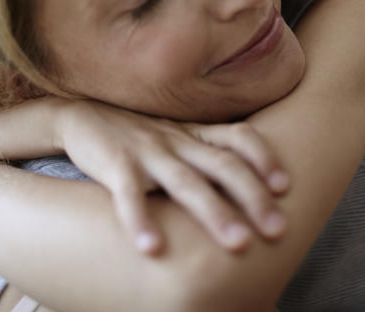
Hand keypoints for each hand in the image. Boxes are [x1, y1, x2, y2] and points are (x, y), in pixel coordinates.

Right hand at [60, 100, 289, 254]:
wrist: (80, 116)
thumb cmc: (137, 136)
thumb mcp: (176, 138)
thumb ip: (207, 155)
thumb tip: (249, 191)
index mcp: (194, 134)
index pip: (239, 137)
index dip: (264, 157)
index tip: (285, 186)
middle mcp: (177, 141)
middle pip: (223, 166)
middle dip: (254, 198)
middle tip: (277, 230)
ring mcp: (147, 151)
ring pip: (187, 182)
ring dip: (215, 213)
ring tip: (238, 245)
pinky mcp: (115, 164)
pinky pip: (129, 194)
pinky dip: (140, 220)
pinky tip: (152, 248)